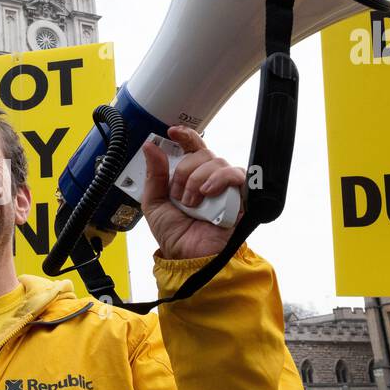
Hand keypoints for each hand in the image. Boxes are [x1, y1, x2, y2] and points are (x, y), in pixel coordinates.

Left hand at [140, 126, 245, 259]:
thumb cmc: (174, 235)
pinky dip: (219, 179)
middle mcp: (208, 178)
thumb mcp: (154, 203)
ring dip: (198, 180)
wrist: (188, 257)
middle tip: (178, 194)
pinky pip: (235, 174)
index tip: (171, 133)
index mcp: (189, 176)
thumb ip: (153, 174)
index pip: (191, 147)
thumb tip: (149, 147)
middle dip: (186, 170)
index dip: (184, 135)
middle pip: (202, 153)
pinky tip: (208, 192)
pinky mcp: (239, 196)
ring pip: (216, 161)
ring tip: (191, 203)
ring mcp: (224, 187)